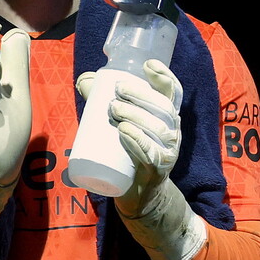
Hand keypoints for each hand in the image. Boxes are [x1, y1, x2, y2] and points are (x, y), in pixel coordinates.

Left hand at [77, 59, 205, 259]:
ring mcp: (169, 151)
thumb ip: (103, 102)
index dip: (164, 76)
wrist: (138, 194)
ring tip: (114, 110)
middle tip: (116, 91)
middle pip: (163, 107)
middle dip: (140, 94)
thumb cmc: (128, 151)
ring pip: (159, 128)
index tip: (147, 65)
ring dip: (136, 115)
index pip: (173, 91)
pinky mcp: (160, 169)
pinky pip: (153, 153)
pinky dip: (138, 140)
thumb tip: (85, 81)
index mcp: (166, 115)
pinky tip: (124, 132)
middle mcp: (173, 130)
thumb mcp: (120, 124)